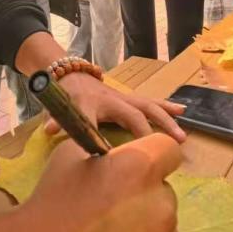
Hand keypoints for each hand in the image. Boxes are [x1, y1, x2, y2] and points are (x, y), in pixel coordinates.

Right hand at [21, 133, 180, 231]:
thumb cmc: (55, 198)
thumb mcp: (71, 155)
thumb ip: (104, 150)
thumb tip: (114, 151)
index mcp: (140, 165)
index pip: (168, 148)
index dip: (153, 153)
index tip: (135, 165)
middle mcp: (161, 198)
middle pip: (164, 185)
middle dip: (145, 188)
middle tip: (115, 197)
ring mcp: (164, 230)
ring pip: (164, 213)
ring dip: (147, 214)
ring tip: (113, 220)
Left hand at [47, 73, 186, 141]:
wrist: (71, 73)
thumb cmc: (66, 95)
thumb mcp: (57, 107)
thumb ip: (55, 119)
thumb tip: (49, 130)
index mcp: (91, 103)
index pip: (94, 120)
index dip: (99, 137)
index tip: (112, 157)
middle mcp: (112, 99)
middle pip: (135, 112)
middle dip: (149, 130)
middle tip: (165, 147)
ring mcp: (123, 98)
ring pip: (148, 107)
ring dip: (166, 120)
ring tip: (181, 135)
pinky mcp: (130, 99)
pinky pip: (151, 102)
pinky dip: (167, 106)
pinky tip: (183, 110)